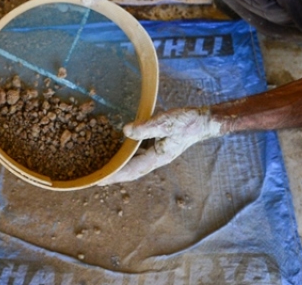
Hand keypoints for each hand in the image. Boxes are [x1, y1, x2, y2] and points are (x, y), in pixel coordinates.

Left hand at [103, 107, 222, 183]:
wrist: (204, 121)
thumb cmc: (187, 122)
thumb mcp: (165, 122)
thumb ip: (145, 127)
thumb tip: (125, 131)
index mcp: (158, 158)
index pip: (132, 170)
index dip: (115, 175)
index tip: (100, 180)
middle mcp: (156, 159)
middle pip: (132, 171)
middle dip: (115, 175)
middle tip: (98, 179)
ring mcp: (158, 153)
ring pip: (136, 163)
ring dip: (121, 166)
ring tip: (106, 166)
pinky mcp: (159, 145)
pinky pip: (140, 153)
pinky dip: (129, 154)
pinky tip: (121, 150)